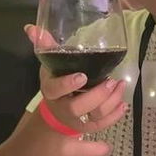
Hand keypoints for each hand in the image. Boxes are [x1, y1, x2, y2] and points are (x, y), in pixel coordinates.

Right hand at [24, 23, 127, 140]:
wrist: (55, 114)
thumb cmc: (56, 83)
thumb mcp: (50, 65)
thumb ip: (45, 46)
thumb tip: (31, 28)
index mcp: (52, 91)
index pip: (56, 90)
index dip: (67, 85)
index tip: (82, 76)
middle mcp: (63, 108)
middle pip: (77, 108)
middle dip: (96, 96)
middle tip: (110, 81)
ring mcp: (76, 121)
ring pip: (94, 117)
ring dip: (111, 103)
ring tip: (120, 85)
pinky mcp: (88, 128)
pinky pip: (102, 126)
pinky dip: (115, 116)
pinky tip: (123, 105)